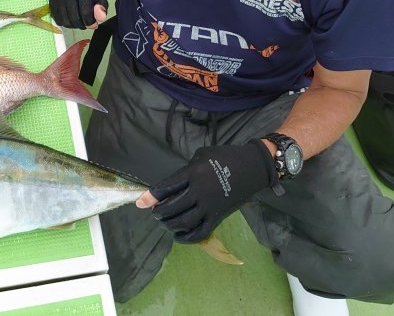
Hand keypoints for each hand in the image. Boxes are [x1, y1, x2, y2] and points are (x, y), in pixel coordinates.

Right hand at [48, 0, 108, 28]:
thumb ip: (102, 8)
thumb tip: (101, 18)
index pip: (86, 12)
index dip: (90, 23)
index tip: (94, 25)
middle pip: (74, 18)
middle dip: (82, 25)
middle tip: (86, 24)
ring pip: (64, 20)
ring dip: (73, 26)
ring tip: (78, 21)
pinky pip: (56, 18)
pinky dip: (64, 22)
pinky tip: (70, 18)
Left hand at [138, 140, 277, 243]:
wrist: (252, 167)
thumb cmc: (225, 156)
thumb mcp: (202, 155)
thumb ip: (186, 170)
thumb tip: (171, 186)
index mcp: (193, 172)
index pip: (166, 187)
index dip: (151, 196)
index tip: (140, 203)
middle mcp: (199, 191)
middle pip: (172, 207)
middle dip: (159, 212)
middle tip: (155, 212)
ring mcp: (209, 206)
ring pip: (183, 222)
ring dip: (169, 225)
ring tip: (164, 222)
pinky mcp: (218, 217)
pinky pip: (200, 232)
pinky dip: (186, 238)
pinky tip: (178, 235)